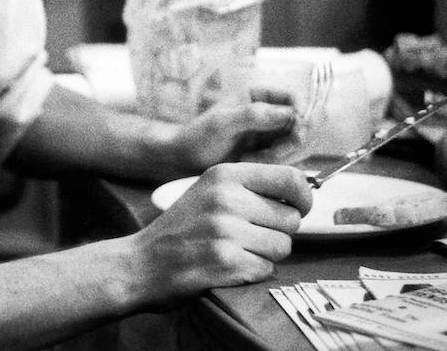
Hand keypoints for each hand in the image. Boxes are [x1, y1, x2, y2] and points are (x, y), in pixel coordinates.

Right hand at [133, 163, 312, 304]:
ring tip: (237, 251)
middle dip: (279, 233)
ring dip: (266, 254)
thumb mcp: (208, 190)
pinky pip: (266, 269)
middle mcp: (226, 198)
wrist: (141, 263)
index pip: (290, 178)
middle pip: (291, 219)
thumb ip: (249, 187)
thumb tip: (302, 192)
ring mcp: (225, 230)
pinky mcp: (225, 261)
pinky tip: (228, 267)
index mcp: (224, 174)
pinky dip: (252, 273)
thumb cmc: (182, 229)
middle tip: (251, 237)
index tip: (299, 209)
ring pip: (283, 246)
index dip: (304, 198)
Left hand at [167, 87, 298, 171]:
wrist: (186, 160)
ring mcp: (273, 133)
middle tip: (270, 155)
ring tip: (250, 160)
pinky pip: (289, 159)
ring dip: (282, 156)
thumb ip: (252, 115)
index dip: (304, 115)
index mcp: (260, 95)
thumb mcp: (221, 123)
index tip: (297, 133)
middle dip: (292, 142)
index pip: (296, 98)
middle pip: (304, 123)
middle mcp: (271, 111)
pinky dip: (276, 165)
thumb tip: (288, 113)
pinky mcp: (272, 152)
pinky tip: (252, 164)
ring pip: (300, 144)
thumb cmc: (198, 136)